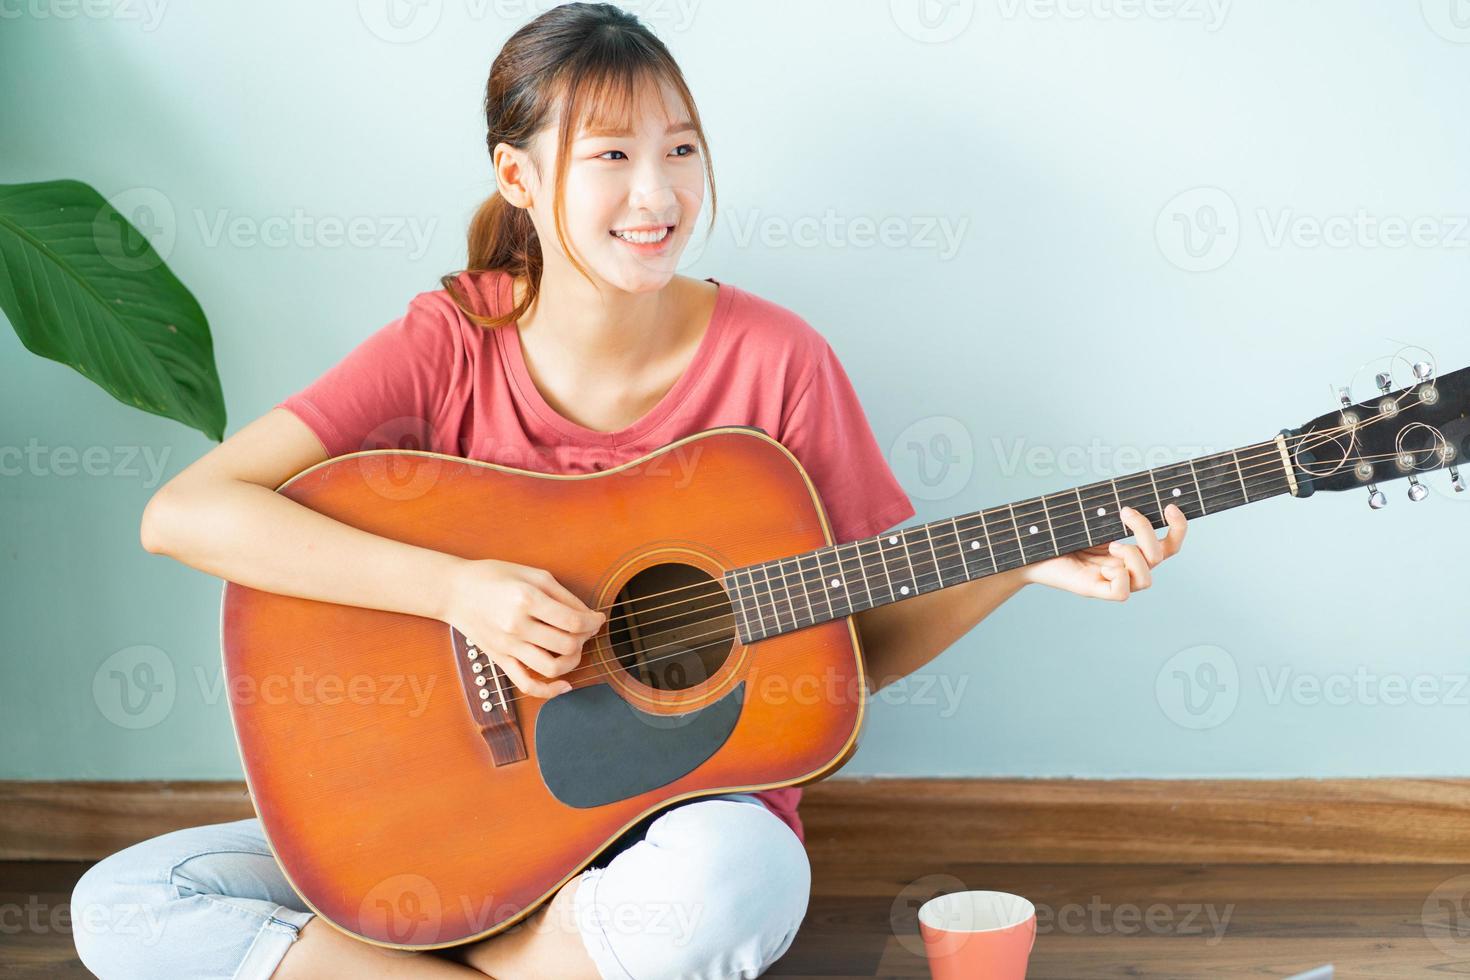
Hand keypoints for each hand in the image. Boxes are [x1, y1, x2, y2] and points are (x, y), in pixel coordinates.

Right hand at [443, 558, 605, 697]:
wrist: (455, 591)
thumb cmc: (494, 577)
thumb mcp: (533, 574)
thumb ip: (563, 595)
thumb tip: (588, 616)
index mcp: (527, 599)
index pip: (574, 621)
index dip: (593, 622)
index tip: (598, 618)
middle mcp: (517, 626)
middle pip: (568, 644)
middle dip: (586, 638)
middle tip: (586, 629)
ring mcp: (508, 646)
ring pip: (553, 667)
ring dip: (574, 661)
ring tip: (574, 648)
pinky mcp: (500, 660)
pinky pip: (527, 684)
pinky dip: (550, 690)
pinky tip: (564, 684)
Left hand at [1019, 503, 1187, 600]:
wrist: (1028, 551)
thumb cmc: (1058, 533)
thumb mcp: (1091, 517)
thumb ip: (1111, 510)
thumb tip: (1130, 495)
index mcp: (1130, 550)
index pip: (1169, 544)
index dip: (1178, 527)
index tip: (1169, 506)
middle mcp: (1126, 566)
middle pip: (1162, 556)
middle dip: (1148, 531)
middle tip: (1123, 512)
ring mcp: (1112, 580)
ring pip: (1147, 579)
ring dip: (1135, 556)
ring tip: (1112, 545)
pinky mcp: (1095, 590)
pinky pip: (1122, 593)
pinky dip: (1120, 579)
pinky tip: (1104, 568)